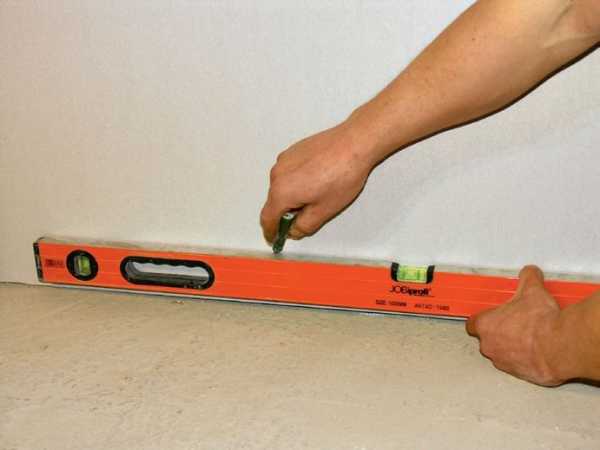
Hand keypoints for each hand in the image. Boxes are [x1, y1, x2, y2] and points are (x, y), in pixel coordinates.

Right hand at [260, 122, 375, 243]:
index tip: (275, 238)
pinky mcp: (293, 151)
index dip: (271, 232)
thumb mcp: (324, 211)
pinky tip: (317, 181)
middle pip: (274, 202)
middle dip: (286, 213)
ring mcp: (284, 160)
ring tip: (318, 195)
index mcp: (281, 192)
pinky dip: (297, 181)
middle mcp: (277, 174)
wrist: (354, 144)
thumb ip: (304, 226)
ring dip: (293, 196)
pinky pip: (288, 173)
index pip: (267, 219)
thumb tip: (294, 230)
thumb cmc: (343, 174)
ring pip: (281, 186)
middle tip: (306, 217)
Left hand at [466, 265, 565, 385]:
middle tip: (516, 324)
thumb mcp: (532, 290)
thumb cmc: (540, 322)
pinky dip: (526, 360)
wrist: (559, 346)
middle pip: (487, 339)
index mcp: (485, 325)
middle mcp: (490, 346)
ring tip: (529, 337)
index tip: (491, 316)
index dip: (483, 319)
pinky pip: (518, 366)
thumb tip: (529, 273)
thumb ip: (527, 278)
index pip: (473, 323)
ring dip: (512, 347)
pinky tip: (538, 351)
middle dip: (500, 332)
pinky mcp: (520, 374)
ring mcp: (504, 362)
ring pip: (502, 354)